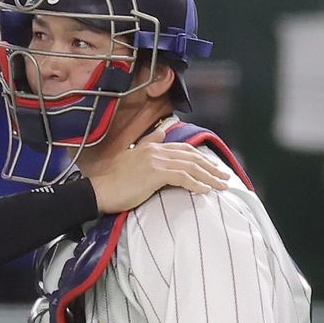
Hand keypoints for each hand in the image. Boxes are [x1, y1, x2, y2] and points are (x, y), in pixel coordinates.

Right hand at [82, 128, 230, 213]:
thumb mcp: (130, 155)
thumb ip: (148, 142)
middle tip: (225, 177)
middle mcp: (155, 150)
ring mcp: (155, 161)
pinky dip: (196, 184)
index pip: (183, 149)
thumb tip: (162, 131)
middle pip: (191, 157)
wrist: (98, 191)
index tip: (213, 167)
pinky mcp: (155, 174)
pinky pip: (183, 178)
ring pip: (190, 167)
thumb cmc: (112, 180)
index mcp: (151, 146)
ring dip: (209, 177)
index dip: (201, 158)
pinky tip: (205, 191)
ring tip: (221, 186)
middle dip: (211, 167)